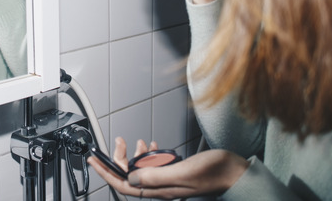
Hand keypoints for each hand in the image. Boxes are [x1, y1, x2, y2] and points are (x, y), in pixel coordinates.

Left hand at [88, 137, 247, 198]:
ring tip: (135, 142)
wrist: (236, 173)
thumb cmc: (215, 173)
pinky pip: (156, 166)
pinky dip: (150, 154)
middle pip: (130, 176)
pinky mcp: (176, 173)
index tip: (94, 161)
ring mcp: (169, 180)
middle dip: (120, 158)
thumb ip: (155, 176)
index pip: (124, 185)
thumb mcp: (182, 172)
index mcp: (160, 190)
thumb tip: (131, 176)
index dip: (106, 172)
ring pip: (142, 169)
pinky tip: (153, 146)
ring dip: (135, 155)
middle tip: (118, 141)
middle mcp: (162, 187)